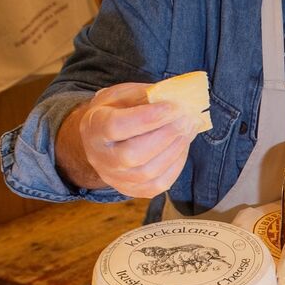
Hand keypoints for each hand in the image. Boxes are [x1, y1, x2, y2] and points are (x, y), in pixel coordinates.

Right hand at [58, 83, 201, 197]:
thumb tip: (178, 98)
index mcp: (94, 127)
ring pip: (148, 172)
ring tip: (190, 128)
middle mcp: (100, 157)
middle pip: (132, 154)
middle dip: (166, 135)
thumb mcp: (124, 94)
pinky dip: (177, 164)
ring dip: (176, 148)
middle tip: (187, 118)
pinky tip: (183, 145)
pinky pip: (159, 184)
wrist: (103, 139)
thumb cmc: (116, 110)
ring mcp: (114, 177)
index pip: (116, 126)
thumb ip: (147, 95)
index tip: (173, 107)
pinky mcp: (132, 190)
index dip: (147, 118)